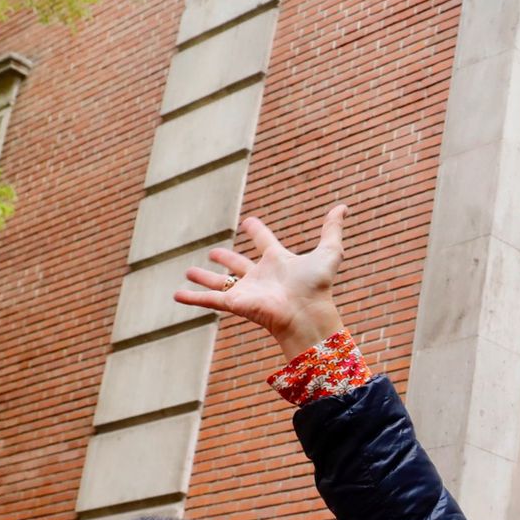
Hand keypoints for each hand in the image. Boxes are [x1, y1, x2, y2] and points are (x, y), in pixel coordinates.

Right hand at [174, 206, 346, 359]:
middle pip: (239, 264)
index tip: (249, 223)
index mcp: (279, 261)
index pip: (265, 242)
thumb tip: (343, 207)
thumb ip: (332, 230)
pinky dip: (192, 298)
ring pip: (220, 282)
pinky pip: (209, 300)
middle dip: (226, 258)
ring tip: (189, 270)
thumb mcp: (329, 252)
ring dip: (204, 277)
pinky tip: (176, 295)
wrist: (307, 312)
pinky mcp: (236, 303)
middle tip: (213, 252)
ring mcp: (247, 290)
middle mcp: (261, 276)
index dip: (257, 232)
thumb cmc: (318, 286)